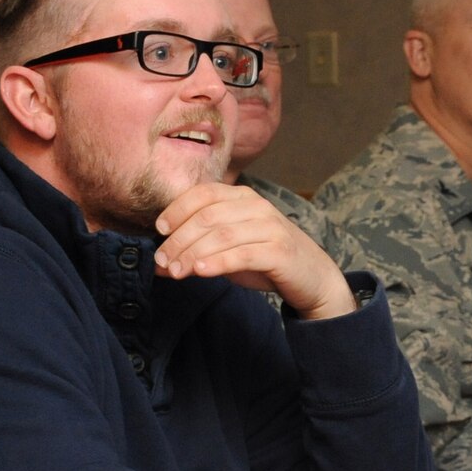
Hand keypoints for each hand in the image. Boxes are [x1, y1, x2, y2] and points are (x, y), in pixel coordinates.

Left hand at [153, 182, 355, 319]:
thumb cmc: (266, 259)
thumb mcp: (229, 249)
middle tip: (162, 259)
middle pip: (208, 216)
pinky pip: (241, 254)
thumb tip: (161, 262)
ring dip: (192, 253)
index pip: (203, 194)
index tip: (159, 230)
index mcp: (243, 197)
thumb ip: (198, 249)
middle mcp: (256, 206)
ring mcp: (270, 227)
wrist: (312, 276)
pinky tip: (199, 271)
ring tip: (174, 270)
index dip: (177, 209)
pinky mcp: (279, 251)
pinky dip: (217, 262)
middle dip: (179, 238)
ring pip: (221, 235)